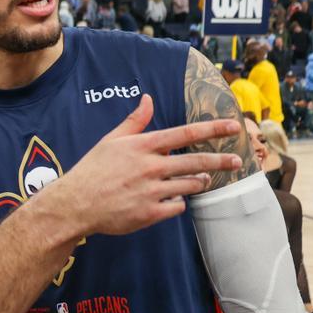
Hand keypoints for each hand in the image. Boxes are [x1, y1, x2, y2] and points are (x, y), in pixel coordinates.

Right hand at [34, 94, 241, 240]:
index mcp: (142, 146)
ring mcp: (152, 191)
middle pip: (196, 162)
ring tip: (200, 180)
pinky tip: (171, 198)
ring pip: (190, 185)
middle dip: (220, 160)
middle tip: (236, 160)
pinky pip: (178, 206)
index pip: (185, 134)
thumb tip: (148, 99)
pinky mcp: (151, 213)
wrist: (76, 204)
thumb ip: (135, 121)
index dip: (212, 129)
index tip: (232, 126)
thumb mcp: (111, 140)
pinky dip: (178, 201)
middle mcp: (150, 167)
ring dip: (198, 182)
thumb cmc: (93, 169)